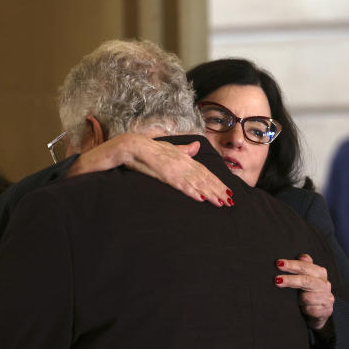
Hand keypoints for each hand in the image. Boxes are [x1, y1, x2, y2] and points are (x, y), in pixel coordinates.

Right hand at [65, 133, 231, 206]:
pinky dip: (188, 189)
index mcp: (176, 155)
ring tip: (219, 202)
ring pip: (191, 178)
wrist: (119, 147)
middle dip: (215, 188)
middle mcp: (174, 157)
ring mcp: (166, 162)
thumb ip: (178, 151)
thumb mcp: (161, 151)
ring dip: (206, 191)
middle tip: (229, 201)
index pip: (199, 169)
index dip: (214, 180)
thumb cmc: (137, 152)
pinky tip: (199, 197)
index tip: (227, 192)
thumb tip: (194, 148)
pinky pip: (175, 181)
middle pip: (199, 174)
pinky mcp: (157, 169)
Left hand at [276, 254, 334, 330]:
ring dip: (299, 300)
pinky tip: (303, 309)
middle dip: (291, 280)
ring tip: (297, 301)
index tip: (279, 264)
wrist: (320, 313)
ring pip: (307, 297)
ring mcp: (327, 297)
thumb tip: (302, 256)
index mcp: (320, 273)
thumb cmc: (310, 292)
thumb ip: (305, 266)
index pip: (306, 266)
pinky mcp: (326, 310)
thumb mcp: (307, 278)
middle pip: (306, 280)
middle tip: (277, 280)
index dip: (292, 265)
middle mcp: (325, 284)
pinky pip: (311, 310)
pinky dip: (305, 309)